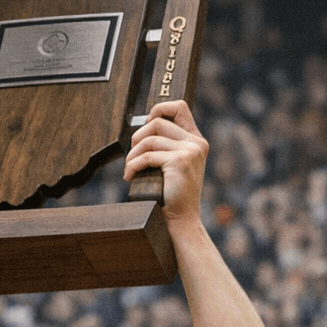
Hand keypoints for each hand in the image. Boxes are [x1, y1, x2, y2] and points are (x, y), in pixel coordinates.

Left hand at [124, 101, 207, 228]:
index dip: (159, 109)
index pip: (179, 107)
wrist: (181, 219)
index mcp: (196, 140)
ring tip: (130, 168)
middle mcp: (196, 143)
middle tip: (133, 154)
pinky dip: (133, 166)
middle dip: (138, 137)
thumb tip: (144, 126)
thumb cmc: (173, 194)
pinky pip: (147, 156)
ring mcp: (189, 151)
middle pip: (157, 122)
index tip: (146, 124)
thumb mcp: (174, 164)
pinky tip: (130, 176)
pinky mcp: (179, 162)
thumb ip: (167, 144)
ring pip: (150, 139)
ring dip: (133, 154)